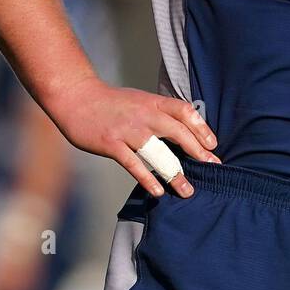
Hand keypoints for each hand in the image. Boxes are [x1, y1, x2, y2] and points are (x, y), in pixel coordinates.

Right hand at [47, 77, 219, 198]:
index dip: (201, 128)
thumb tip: (184, 131)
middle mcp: (144, 114)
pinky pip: (133, 164)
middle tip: (212, 167)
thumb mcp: (140, 100)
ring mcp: (127, 130)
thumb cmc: (111, 103)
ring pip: (158, 152)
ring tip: (187, 190)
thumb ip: (160, 112)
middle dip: (197, 151)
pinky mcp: (111, 143)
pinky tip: (158, 191)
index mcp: (152, 102)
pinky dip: (147, 179)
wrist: (77, 97)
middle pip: (177, 131)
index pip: (184, 111)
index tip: (212, 145)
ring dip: (175, 173)